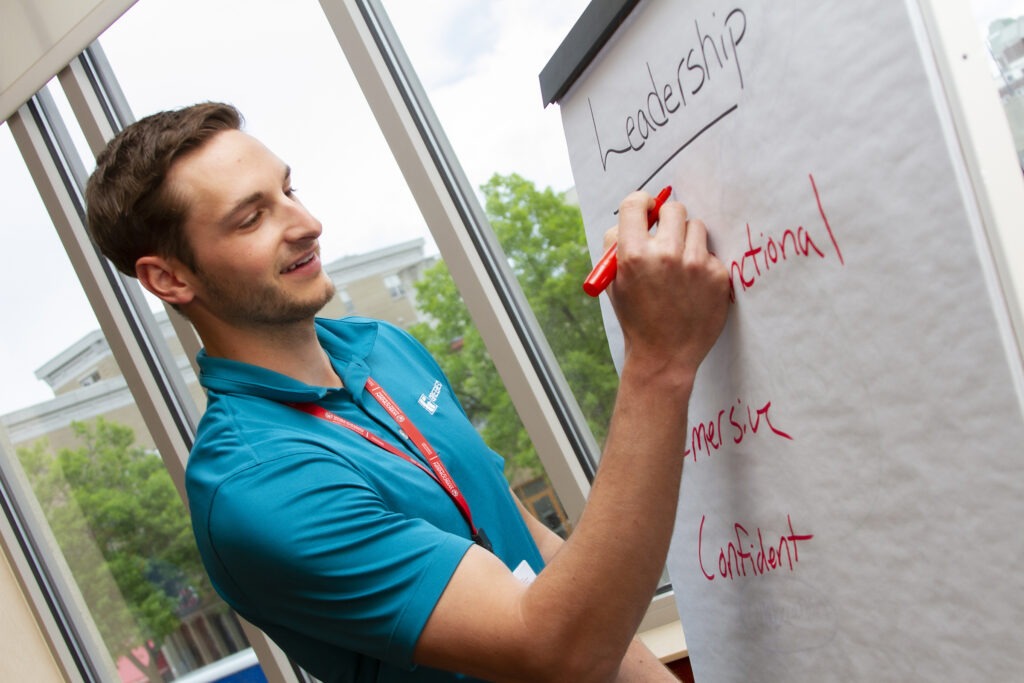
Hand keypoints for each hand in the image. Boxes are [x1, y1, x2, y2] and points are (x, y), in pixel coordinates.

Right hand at [605, 191, 729, 380]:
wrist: (664, 356)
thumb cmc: (636, 316)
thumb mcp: (614, 281)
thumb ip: (618, 244)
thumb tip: (639, 212)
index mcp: (633, 254)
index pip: (636, 203)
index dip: (641, 204)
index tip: (647, 210)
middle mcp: (665, 255)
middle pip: (673, 209)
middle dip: (667, 220)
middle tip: (666, 236)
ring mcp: (695, 264)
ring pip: (696, 228)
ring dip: (687, 241)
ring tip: (680, 268)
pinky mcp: (718, 275)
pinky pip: (711, 253)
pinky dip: (702, 265)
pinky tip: (692, 287)